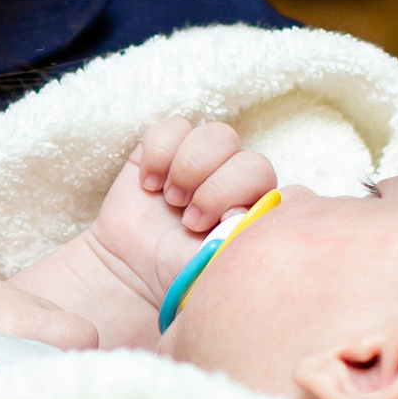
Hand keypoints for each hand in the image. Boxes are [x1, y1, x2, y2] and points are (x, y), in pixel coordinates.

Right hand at [84, 117, 279, 303]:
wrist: (132, 270)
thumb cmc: (178, 272)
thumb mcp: (212, 268)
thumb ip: (234, 242)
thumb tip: (243, 210)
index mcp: (254, 205)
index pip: (265, 179)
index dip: (239, 195)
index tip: (217, 225)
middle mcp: (233, 179)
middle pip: (248, 157)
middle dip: (215, 188)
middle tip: (189, 219)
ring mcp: (202, 161)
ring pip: (216, 135)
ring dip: (189, 167)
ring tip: (170, 199)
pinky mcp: (166, 149)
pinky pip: (173, 127)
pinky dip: (158, 153)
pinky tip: (148, 184)